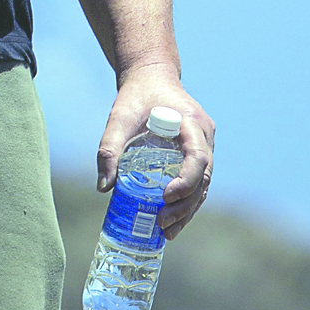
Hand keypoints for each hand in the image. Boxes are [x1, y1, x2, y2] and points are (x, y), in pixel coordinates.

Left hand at [97, 65, 215, 237]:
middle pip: (204, 178)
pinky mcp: (199, 153)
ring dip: (187, 210)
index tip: (166, 196)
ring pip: (203, 185)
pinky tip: (171, 220)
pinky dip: (187, 201)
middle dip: (185, 205)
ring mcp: (205, 145)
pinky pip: (198, 181)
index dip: (186, 180)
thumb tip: (103, 188)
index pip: (198, 158)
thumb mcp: (119, 118)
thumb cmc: (136, 96)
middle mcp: (204, 136)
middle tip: (162, 224)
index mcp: (191, 122)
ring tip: (166, 231)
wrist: (151, 77)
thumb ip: (109, 148)